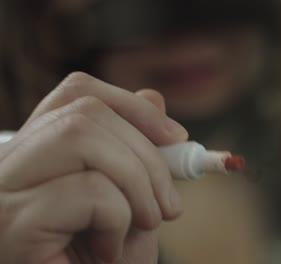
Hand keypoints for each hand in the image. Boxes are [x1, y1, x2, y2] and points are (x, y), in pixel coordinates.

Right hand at [0, 72, 186, 263]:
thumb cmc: (104, 262)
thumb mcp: (133, 201)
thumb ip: (139, 152)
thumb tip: (155, 98)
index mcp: (40, 153)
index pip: (77, 94)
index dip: (131, 106)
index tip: (175, 136)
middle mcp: (11, 164)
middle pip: (85, 112)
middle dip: (147, 154)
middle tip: (169, 204)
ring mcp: (4, 190)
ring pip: (83, 136)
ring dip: (137, 181)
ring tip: (145, 224)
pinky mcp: (11, 221)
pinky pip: (88, 190)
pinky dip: (119, 219)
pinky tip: (109, 251)